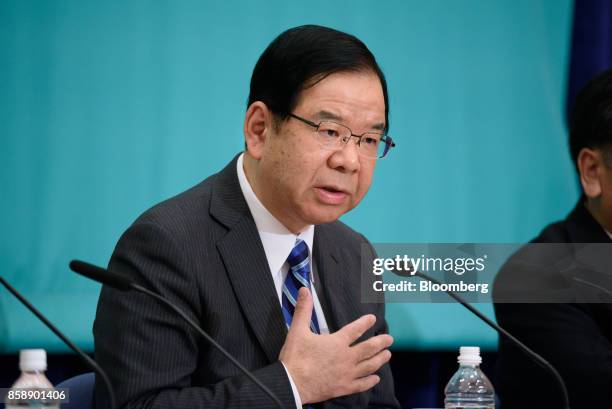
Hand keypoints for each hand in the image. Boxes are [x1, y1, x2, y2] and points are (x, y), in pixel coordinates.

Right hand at [279, 287, 392, 403]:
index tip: (373, 319)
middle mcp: (346, 357)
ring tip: (388, 355)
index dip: (365, 323)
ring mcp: (347, 374)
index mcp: (337, 342)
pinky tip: (376, 378)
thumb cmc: (295, 357)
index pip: (355, 330)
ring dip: (380, 359)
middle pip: (369, 348)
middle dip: (381, 342)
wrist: (291, 384)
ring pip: (369, 366)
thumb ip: (303, 309)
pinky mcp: (344, 388)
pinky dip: (370, 381)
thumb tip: (304, 290)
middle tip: (390, 339)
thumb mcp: (297, 330)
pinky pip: (361, 384)